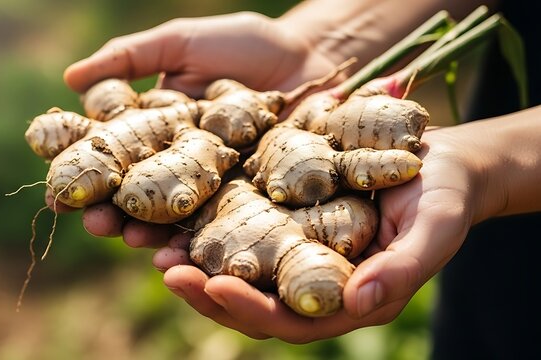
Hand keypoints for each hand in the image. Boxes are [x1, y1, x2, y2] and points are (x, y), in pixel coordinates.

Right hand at [61, 10, 343, 248]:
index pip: (112, 157)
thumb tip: (69, 78)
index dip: (84, 174)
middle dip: (112, 212)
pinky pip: (219, 226)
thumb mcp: (182, 42)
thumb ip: (130, 58)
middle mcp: (178, 163)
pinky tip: (180, 252)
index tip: (58, 191)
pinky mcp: (247, 200)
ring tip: (131, 239)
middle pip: (138, 195)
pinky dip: (199, 241)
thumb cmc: (245, 45)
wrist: (312, 58)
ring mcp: (212, 186)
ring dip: (149, 232)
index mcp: (156, 129)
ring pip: (173, 217)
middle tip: (93, 222)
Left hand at [149, 126, 483, 341]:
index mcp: (346, 296)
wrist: (441, 161)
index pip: (290, 318)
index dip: (250, 309)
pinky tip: (181, 208)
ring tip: (155, 246)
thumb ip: (402, 270)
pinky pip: (242, 226)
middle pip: (252, 301)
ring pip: (239, 266)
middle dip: (206, 291)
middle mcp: (314, 280)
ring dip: (196, 261)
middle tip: (166, 271)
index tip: (212, 287)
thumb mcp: (435, 229)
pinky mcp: (285, 216)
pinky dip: (210, 222)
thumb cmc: (444, 197)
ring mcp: (296, 249)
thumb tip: (358, 302)